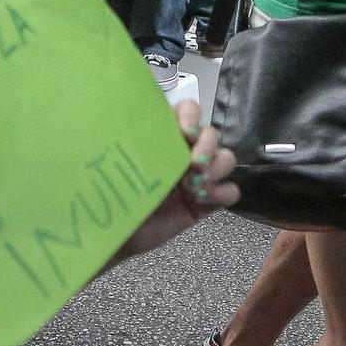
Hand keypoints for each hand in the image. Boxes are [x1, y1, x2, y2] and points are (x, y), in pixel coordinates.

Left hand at [113, 99, 238, 262]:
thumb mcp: (121, 161)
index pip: (188, 110)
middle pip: (212, 134)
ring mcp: (197, 177)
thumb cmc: (114, 193)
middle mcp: (184, 152)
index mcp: (163, 135)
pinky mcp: (206, 203)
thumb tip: (136, 120)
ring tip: (195, 186)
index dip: (192, 116)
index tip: (186, 133)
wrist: (116, 235)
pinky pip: (230, 191)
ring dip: (217, 168)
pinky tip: (203, 200)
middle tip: (195, 164)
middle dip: (207, 146)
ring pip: (226, 159)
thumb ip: (136, 140)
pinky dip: (222, 193)